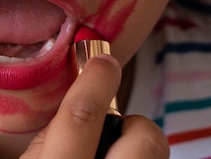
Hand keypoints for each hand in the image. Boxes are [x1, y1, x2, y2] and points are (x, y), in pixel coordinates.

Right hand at [20, 55, 168, 158]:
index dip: (95, 80)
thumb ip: (53, 133)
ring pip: (157, 153)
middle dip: (135, 125)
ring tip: (110, 156)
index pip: (81, 116)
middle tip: (114, 131)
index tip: (103, 60)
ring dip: (134, 149)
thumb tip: (84, 89)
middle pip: (146, 139)